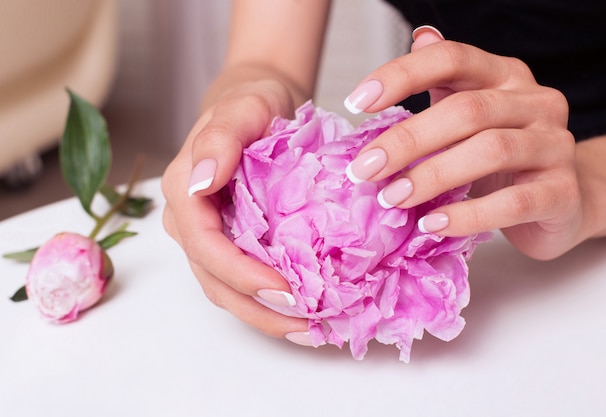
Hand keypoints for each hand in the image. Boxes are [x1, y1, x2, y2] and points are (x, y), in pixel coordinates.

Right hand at [161, 80, 310, 342]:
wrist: (258, 103)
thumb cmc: (251, 102)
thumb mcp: (241, 106)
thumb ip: (220, 138)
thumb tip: (203, 180)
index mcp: (183, 191)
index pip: (204, 245)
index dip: (241, 273)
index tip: (285, 289)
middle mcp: (189, 222)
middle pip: (215, 280)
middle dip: (258, 309)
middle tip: (307, 324)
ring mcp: (208, 236)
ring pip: (228, 290)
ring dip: (266, 316)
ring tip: (311, 330)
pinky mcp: (230, 243)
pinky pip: (243, 281)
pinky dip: (271, 302)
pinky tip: (305, 313)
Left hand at [344, 26, 580, 259]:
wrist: (567, 199)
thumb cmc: (507, 159)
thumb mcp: (473, 117)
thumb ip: (446, 83)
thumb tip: (419, 36)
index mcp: (505, 76)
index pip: (453, 58)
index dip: (403, 74)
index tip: (357, 102)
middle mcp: (536, 102)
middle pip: (467, 109)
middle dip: (407, 140)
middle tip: (365, 169)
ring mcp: (554, 146)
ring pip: (491, 150)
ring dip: (432, 176)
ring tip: (393, 198)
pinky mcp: (562, 192)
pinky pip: (513, 203)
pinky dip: (467, 215)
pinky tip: (432, 224)